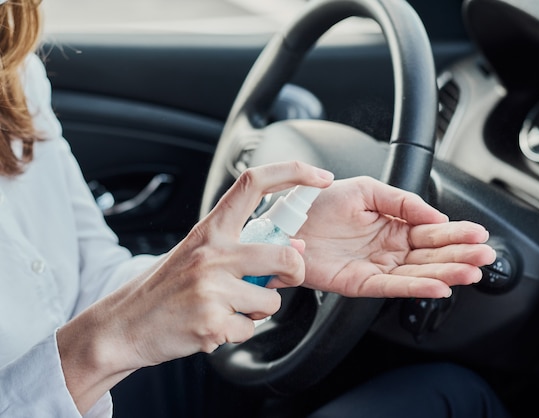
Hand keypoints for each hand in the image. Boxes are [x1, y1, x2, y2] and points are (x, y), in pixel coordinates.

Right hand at [57, 161, 333, 412]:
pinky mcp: (211, 322)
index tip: (320, 176)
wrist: (123, 325)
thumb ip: (244, 248)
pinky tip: (213, 326)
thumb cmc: (166, 289)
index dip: (293, 172)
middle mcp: (212, 253)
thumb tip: (297, 246)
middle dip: (294, 273)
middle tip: (280, 280)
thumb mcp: (199, 255)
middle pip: (285, 255)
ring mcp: (211, 288)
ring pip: (271, 300)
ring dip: (257, 310)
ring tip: (228, 308)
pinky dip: (238, 332)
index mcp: (210, 229)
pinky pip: (250, 330)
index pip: (254, 183)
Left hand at [297, 176, 495, 298]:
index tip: (479, 234)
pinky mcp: (360, 282)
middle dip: (459, 255)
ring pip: (418, 272)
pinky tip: (438, 286)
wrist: (287, 219)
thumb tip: (436, 215)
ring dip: (446, 273)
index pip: (432, 230)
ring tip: (471, 272)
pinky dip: (416, 287)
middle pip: (431, 254)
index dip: (456, 233)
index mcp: (393, 225)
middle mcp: (388, 248)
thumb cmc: (320, 202)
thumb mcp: (367, 189)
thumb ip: (402, 201)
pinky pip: (392, 286)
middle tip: (485, 256)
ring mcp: (376, 266)